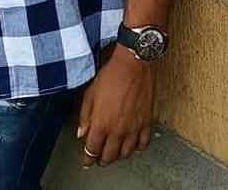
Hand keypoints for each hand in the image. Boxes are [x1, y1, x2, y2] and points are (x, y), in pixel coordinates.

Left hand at [77, 44, 156, 168]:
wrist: (133, 65)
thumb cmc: (111, 75)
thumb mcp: (90, 93)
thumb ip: (85, 116)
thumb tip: (82, 132)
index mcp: (101, 124)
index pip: (92, 150)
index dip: (88, 158)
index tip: (86, 161)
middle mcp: (118, 130)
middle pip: (109, 156)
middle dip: (101, 160)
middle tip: (98, 158)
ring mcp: (133, 129)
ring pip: (126, 154)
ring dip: (118, 156)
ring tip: (114, 153)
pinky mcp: (146, 123)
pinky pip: (143, 144)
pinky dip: (137, 148)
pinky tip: (132, 144)